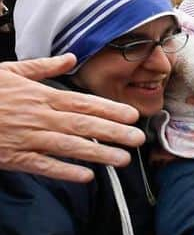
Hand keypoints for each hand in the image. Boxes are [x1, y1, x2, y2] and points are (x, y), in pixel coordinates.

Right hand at [0, 55, 144, 181]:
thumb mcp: (10, 71)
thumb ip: (42, 67)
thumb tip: (69, 57)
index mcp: (40, 95)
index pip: (83, 103)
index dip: (110, 110)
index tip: (132, 115)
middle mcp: (39, 116)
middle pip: (83, 125)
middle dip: (114, 133)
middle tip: (139, 139)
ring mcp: (27, 137)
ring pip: (69, 147)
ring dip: (98, 154)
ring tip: (123, 160)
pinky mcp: (13, 157)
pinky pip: (44, 165)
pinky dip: (65, 171)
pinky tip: (87, 177)